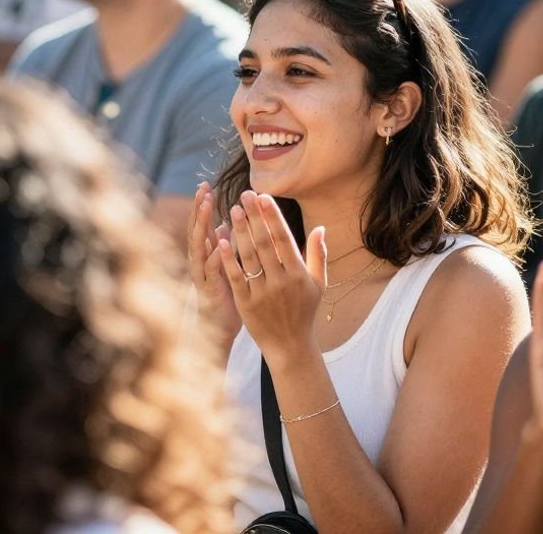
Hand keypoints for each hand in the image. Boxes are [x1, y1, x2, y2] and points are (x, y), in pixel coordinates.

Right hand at [187, 183, 240, 342]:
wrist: (221, 327)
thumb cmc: (226, 293)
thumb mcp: (226, 265)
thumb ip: (223, 246)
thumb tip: (223, 224)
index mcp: (206, 253)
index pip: (202, 224)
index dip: (203, 205)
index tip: (206, 184)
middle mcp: (199, 261)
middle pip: (196, 229)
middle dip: (199, 208)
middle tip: (203, 188)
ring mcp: (202, 274)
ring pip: (198, 245)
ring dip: (202, 224)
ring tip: (208, 205)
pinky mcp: (209, 289)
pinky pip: (210, 270)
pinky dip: (214, 255)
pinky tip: (219, 243)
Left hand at [218, 191, 325, 367]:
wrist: (289, 346)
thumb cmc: (304, 312)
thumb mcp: (318, 284)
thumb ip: (318, 255)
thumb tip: (320, 227)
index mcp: (298, 274)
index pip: (283, 238)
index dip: (272, 216)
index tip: (264, 196)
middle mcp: (280, 281)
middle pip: (264, 242)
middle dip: (254, 217)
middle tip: (244, 195)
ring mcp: (262, 292)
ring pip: (249, 256)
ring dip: (240, 231)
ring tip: (232, 210)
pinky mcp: (246, 303)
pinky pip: (236, 276)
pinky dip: (229, 259)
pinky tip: (222, 240)